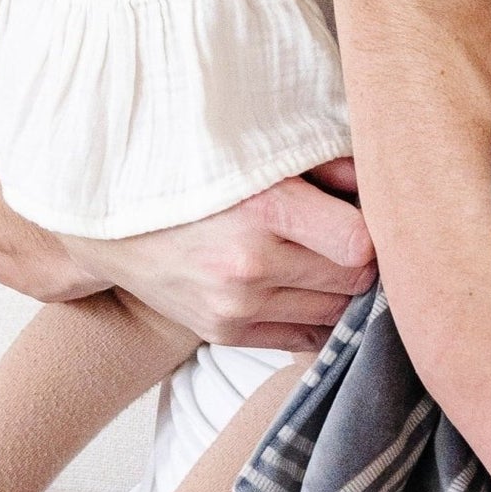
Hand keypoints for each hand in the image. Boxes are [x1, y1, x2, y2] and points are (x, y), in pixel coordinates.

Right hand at [62, 165, 374, 353]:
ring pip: (333, 312)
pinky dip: (315, 317)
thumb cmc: (192, 175)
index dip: (374, 231)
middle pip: (352, 280)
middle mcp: (248, 264)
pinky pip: (303, 339)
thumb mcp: (255, 152)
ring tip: (325, 260)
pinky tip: (304, 289)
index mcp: (262, 209)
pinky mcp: (223, 333)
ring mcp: (234, 306)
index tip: (367, 216)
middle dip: (360, 260)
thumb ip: (325, 165)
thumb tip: (379, 185)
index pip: (359, 243)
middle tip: (349, 237)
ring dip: (339, 290)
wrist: (110, 223)